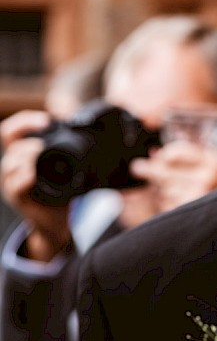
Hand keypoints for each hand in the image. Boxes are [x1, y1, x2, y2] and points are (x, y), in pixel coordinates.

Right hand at [0, 111, 71, 260]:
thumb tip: (81, 128)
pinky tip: (32, 174)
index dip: (25, 121)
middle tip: (45, 134)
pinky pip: (16, 186)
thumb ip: (65, 148)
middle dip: (26, 134)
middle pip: (10, 144)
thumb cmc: (59, 190)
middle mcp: (13, 166)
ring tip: (39, 151)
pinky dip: (24, 177)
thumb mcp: (62, 166)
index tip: (46, 121)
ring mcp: (13, 183)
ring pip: (10, 163)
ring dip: (26, 155)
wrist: (56, 220)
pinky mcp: (19, 198)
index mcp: (22, 155)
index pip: (11, 131)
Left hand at [129, 140, 216, 214]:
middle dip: (147, 169)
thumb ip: (192, 156)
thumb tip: (156, 154)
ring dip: (162, 191)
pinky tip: (181, 202)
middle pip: (163, 171)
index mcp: (214, 161)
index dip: (163, 154)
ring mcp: (199, 198)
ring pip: (164, 191)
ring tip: (173, 190)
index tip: (157, 156)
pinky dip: (170, 205)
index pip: (176, 152)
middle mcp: (207, 178)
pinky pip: (169, 207)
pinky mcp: (192, 213)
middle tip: (138, 167)